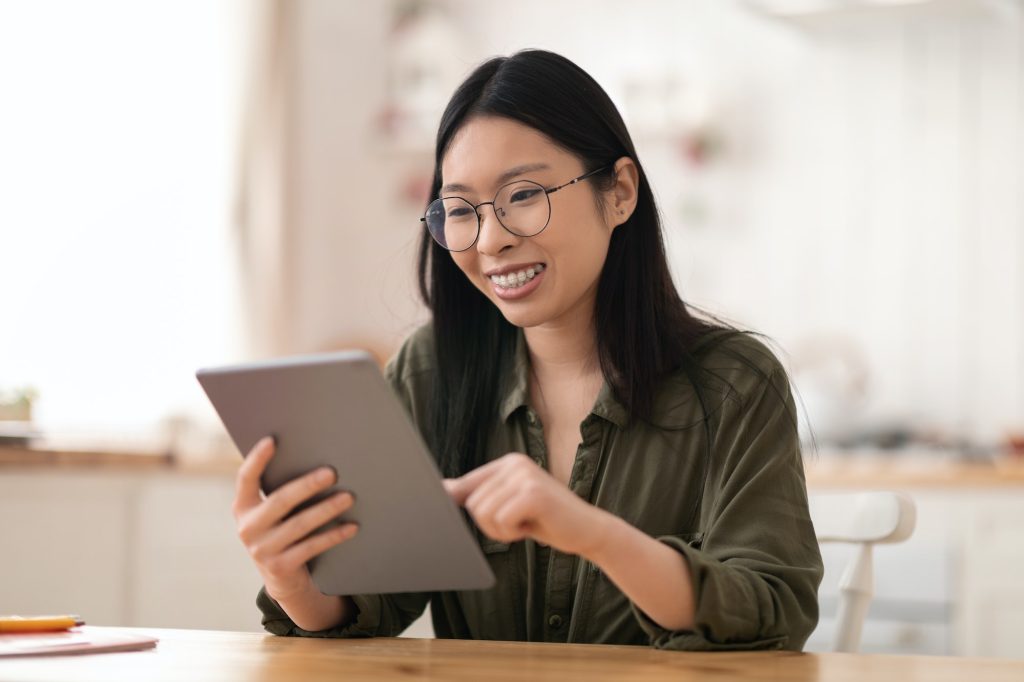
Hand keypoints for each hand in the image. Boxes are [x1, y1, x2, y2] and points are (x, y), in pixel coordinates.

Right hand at [232, 436, 358, 601]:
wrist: (282, 579)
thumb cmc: (283, 531)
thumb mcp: (274, 513)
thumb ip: (282, 492)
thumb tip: (319, 463)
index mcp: (243, 507)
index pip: (246, 479)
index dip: (257, 459)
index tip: (272, 440)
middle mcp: (248, 528)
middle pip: (280, 501)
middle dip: (307, 485)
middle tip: (332, 473)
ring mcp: (262, 550)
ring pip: (299, 524)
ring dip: (326, 509)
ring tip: (349, 497)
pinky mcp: (280, 567)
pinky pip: (311, 547)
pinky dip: (334, 535)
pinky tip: (352, 526)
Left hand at [443, 453, 611, 557]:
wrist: (588, 530)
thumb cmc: (547, 520)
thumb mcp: (510, 504)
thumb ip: (482, 494)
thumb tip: (443, 488)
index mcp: (508, 462)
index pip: (465, 484)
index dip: (455, 502)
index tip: (442, 504)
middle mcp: (515, 463)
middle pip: (471, 503)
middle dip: (489, 524)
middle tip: (516, 524)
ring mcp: (525, 476)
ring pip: (483, 513)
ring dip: (500, 530)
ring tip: (524, 524)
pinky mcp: (533, 493)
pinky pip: (501, 520)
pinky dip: (512, 533)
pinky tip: (531, 527)